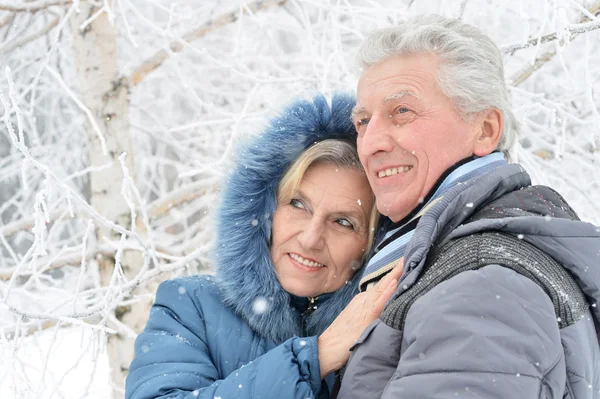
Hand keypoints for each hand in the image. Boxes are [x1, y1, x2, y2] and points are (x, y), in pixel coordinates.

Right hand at [317, 259, 403, 377]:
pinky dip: (387, 293)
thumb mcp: (358, 323)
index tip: (407, 262)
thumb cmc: (341, 340)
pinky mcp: (364, 319)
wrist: (325, 349)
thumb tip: (385, 311)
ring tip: (405, 262)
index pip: (383, 285)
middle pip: (384, 283)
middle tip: (410, 255)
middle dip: (397, 269)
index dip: (396, 274)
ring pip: (382, 289)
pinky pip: (378, 304)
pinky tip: (394, 283)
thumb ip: (370, 315)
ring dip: (395, 275)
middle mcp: (364, 301)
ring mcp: (363, 308)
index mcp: (363, 301)